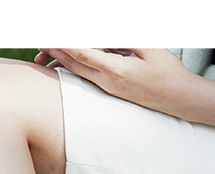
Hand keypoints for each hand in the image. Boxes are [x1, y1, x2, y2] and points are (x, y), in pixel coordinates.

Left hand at [33, 48, 191, 111]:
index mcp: (115, 71)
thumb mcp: (148, 48)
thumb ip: (124, 39)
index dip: (64, 43)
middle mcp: (106, 82)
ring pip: (77, 72)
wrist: (176, 98)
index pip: (82, 54)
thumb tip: (104, 33)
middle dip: (55, 50)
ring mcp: (106, 88)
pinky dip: (72, 67)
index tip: (51, 34)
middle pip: (73, 64)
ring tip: (42, 52)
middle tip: (39, 38)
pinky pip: (85, 76)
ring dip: (59, 60)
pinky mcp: (108, 90)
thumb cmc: (166, 70)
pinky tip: (63, 62)